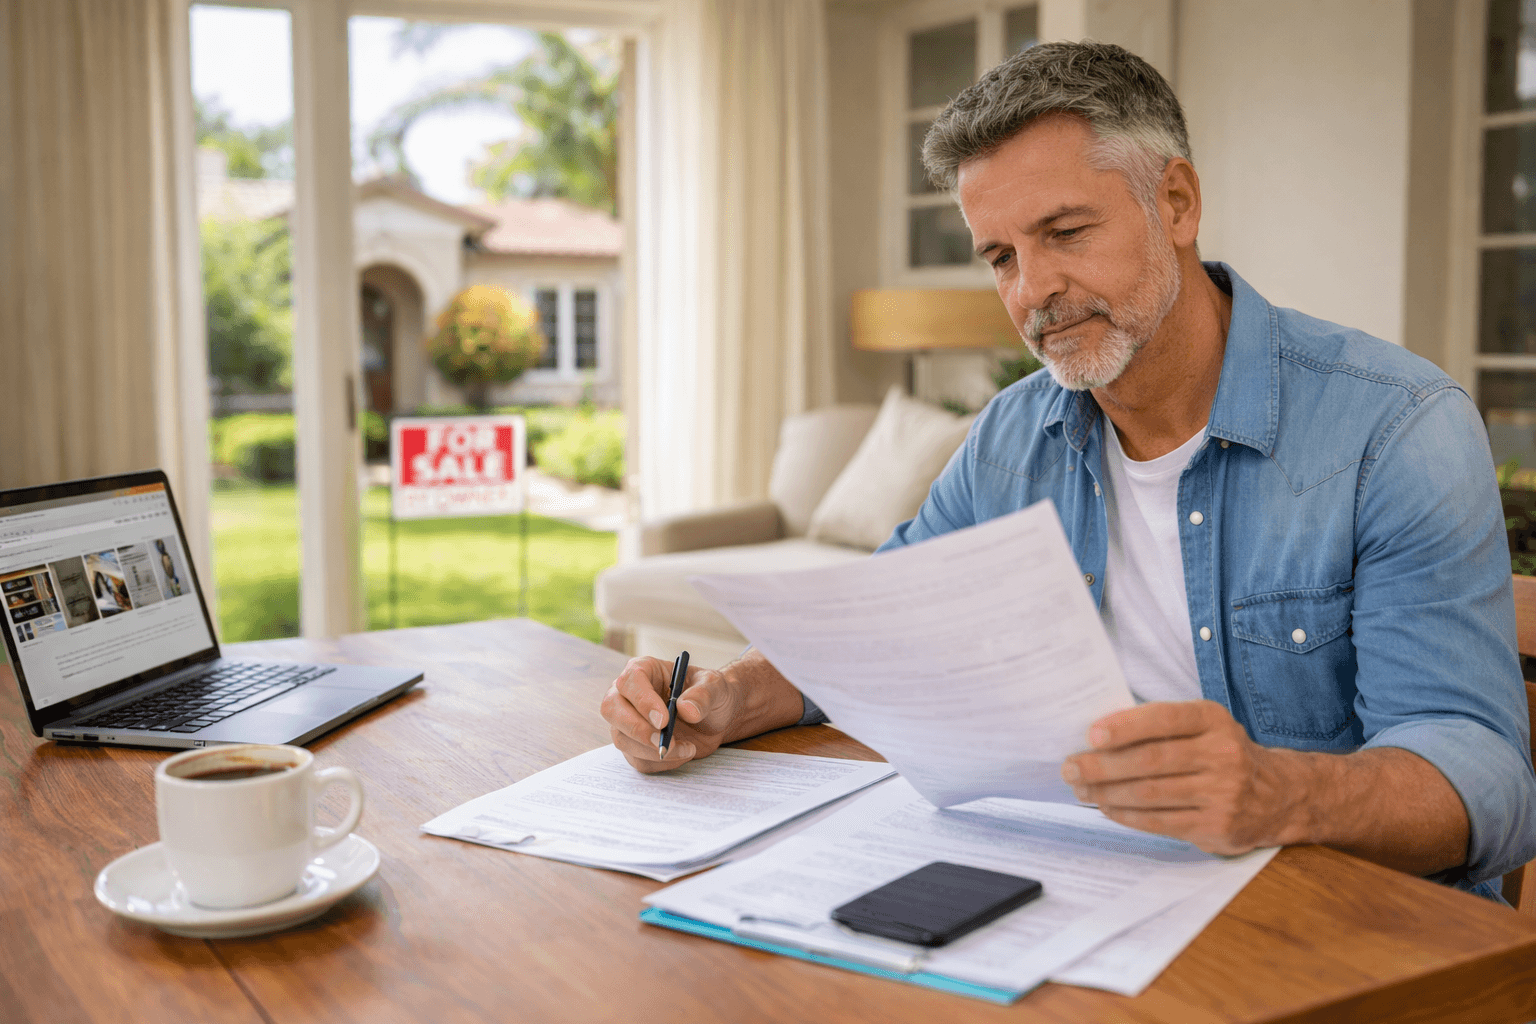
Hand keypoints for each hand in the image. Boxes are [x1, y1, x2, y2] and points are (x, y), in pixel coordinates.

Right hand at [600, 656, 742, 772]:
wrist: (715, 718)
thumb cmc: (711, 694)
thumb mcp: (716, 687)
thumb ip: (704, 694)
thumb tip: (686, 709)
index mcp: (645, 670)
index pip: (630, 681)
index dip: (643, 701)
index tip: (664, 720)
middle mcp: (629, 694)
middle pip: (611, 709)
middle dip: (637, 729)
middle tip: (665, 743)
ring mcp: (627, 721)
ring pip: (621, 739)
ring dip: (652, 751)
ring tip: (688, 748)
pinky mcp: (634, 745)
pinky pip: (637, 760)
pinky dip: (660, 763)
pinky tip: (682, 754)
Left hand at [1060, 700, 1306, 855]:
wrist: (1278, 795)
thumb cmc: (1221, 753)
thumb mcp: (1203, 727)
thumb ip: (1160, 727)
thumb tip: (1096, 737)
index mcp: (1213, 719)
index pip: (1164, 719)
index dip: (1125, 726)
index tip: (1091, 735)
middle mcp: (1222, 754)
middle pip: (1150, 761)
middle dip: (1102, 766)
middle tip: (1070, 768)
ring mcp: (1223, 793)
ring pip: (1150, 794)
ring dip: (1107, 793)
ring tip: (1081, 789)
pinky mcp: (1217, 826)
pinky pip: (1160, 821)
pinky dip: (1127, 815)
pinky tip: (1107, 808)